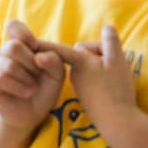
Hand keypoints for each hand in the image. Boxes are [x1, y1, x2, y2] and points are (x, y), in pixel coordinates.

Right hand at [0, 20, 67, 133]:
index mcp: (20, 45)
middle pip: (13, 46)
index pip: (14, 26)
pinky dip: (18, 86)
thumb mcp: (57, 74)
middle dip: (30, 63)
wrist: (32, 114)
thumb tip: (38, 56)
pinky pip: (1, 78)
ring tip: (33, 87)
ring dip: (27, 78)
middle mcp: (4, 53)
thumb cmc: (44, 90)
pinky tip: (26, 92)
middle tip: (37, 75)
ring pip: (9, 64)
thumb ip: (54, 60)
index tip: (35, 48)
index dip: (25, 35)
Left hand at [39, 25, 138, 142]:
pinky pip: (91, 78)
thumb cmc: (116, 89)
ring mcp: (80, 85)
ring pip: (88, 66)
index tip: (29, 41)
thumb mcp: (118, 62)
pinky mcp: (86, 95)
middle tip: (113, 64)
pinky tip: (111, 87)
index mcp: (79, 63)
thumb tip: (108, 26)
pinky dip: (100, 77)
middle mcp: (74, 74)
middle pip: (83, 55)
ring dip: (100, 66)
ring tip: (114, 76)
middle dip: (98, 54)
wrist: (118, 121)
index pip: (59, 50)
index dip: (46, 44)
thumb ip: (111, 42)